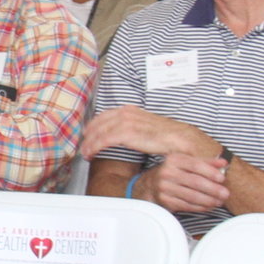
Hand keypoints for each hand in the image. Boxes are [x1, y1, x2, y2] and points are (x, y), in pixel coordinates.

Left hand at [79, 105, 215, 161]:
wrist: (181, 140)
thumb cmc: (167, 137)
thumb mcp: (147, 127)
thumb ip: (134, 127)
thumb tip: (123, 135)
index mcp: (131, 110)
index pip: (105, 115)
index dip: (93, 125)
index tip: (87, 134)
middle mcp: (127, 113)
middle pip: (98, 122)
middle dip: (87, 134)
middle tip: (82, 145)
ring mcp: (126, 122)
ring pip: (99, 131)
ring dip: (89, 143)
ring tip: (84, 152)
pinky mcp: (127, 134)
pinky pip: (104, 140)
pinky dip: (94, 147)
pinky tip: (90, 154)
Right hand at [140, 155, 229, 214]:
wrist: (149, 185)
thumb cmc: (173, 172)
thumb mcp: (186, 163)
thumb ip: (205, 162)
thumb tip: (223, 162)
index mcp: (174, 160)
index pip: (195, 165)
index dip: (210, 172)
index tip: (222, 178)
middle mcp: (167, 172)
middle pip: (195, 182)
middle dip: (213, 189)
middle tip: (225, 193)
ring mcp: (165, 188)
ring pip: (192, 196)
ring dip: (208, 200)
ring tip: (219, 201)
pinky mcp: (165, 201)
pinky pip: (186, 205)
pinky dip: (200, 207)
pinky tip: (208, 206)